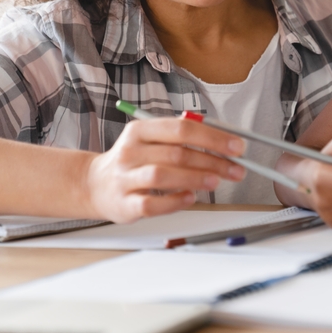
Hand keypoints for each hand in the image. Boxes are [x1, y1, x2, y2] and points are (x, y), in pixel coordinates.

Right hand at [85, 117, 246, 222]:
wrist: (94, 185)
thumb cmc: (133, 162)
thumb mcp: (151, 140)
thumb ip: (182, 139)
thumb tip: (224, 144)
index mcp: (140, 131)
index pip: (182, 128)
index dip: (213, 137)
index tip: (237, 147)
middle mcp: (131, 152)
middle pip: (177, 152)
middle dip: (212, 161)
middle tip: (235, 169)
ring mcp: (125, 178)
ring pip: (163, 175)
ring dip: (195, 178)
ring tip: (216, 181)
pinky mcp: (125, 204)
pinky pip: (152, 204)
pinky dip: (175, 202)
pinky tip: (191, 198)